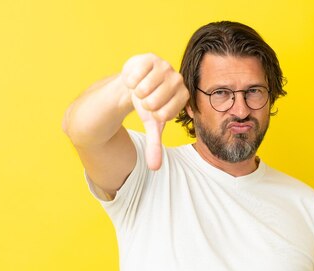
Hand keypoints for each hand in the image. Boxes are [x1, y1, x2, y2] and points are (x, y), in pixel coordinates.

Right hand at [121, 54, 188, 169]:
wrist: (134, 84)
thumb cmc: (147, 105)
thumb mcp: (152, 125)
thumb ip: (155, 145)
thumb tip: (155, 168)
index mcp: (183, 97)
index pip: (164, 114)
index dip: (152, 115)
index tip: (154, 109)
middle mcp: (178, 80)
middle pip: (153, 102)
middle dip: (143, 103)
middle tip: (146, 98)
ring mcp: (165, 66)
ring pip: (143, 89)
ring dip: (136, 92)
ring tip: (141, 88)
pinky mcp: (151, 57)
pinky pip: (135, 75)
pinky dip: (130, 80)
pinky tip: (136, 78)